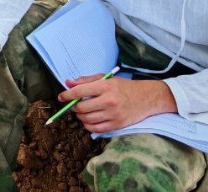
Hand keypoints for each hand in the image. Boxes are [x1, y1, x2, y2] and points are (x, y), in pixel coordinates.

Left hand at [59, 75, 176, 133]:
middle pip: (81, 108)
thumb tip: (68, 83)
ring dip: (80, 116)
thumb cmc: (124, 87)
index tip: (61, 97)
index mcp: (105, 86)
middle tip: (74, 105)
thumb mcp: (106, 78)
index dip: (67, 95)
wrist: (147, 98)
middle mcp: (109, 100)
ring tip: (83, 112)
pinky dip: (88, 126)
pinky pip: (96, 129)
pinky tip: (90, 120)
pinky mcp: (117, 125)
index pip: (80, 91)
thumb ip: (86, 80)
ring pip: (87, 119)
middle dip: (73, 107)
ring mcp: (114, 114)